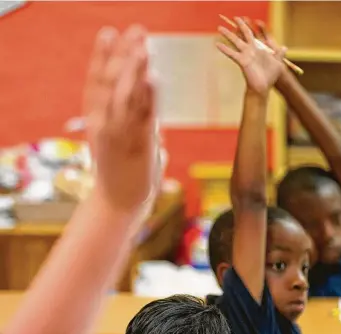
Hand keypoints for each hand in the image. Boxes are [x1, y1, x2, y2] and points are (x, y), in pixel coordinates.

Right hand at [85, 25, 156, 216]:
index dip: (102, 58)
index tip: (108, 33)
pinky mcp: (140, 146)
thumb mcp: (120, 146)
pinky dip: (150, 96)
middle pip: (112, 84)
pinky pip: (145, 117)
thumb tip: (153, 123)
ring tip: (143, 45)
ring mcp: (122, 135)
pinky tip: (153, 77)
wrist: (117, 205)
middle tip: (136, 31)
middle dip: (124, 56)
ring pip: (127, 96)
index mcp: (96, 122)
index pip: (97, 83)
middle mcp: (106, 125)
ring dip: (135, 69)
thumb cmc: (120, 175)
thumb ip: (133, 128)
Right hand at [217, 17, 284, 96]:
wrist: (263, 87)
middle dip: (239, 25)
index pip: (253, 34)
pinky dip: (224, 49)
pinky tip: (217, 44)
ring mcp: (245, 55)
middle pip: (243, 34)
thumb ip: (280, 54)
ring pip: (235, 41)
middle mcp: (250, 50)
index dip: (251, 26)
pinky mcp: (242, 61)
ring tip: (219, 27)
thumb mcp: (278, 63)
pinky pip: (231, 53)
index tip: (247, 19)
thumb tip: (284, 47)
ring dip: (227, 34)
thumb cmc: (270, 77)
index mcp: (258, 49)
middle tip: (234, 18)